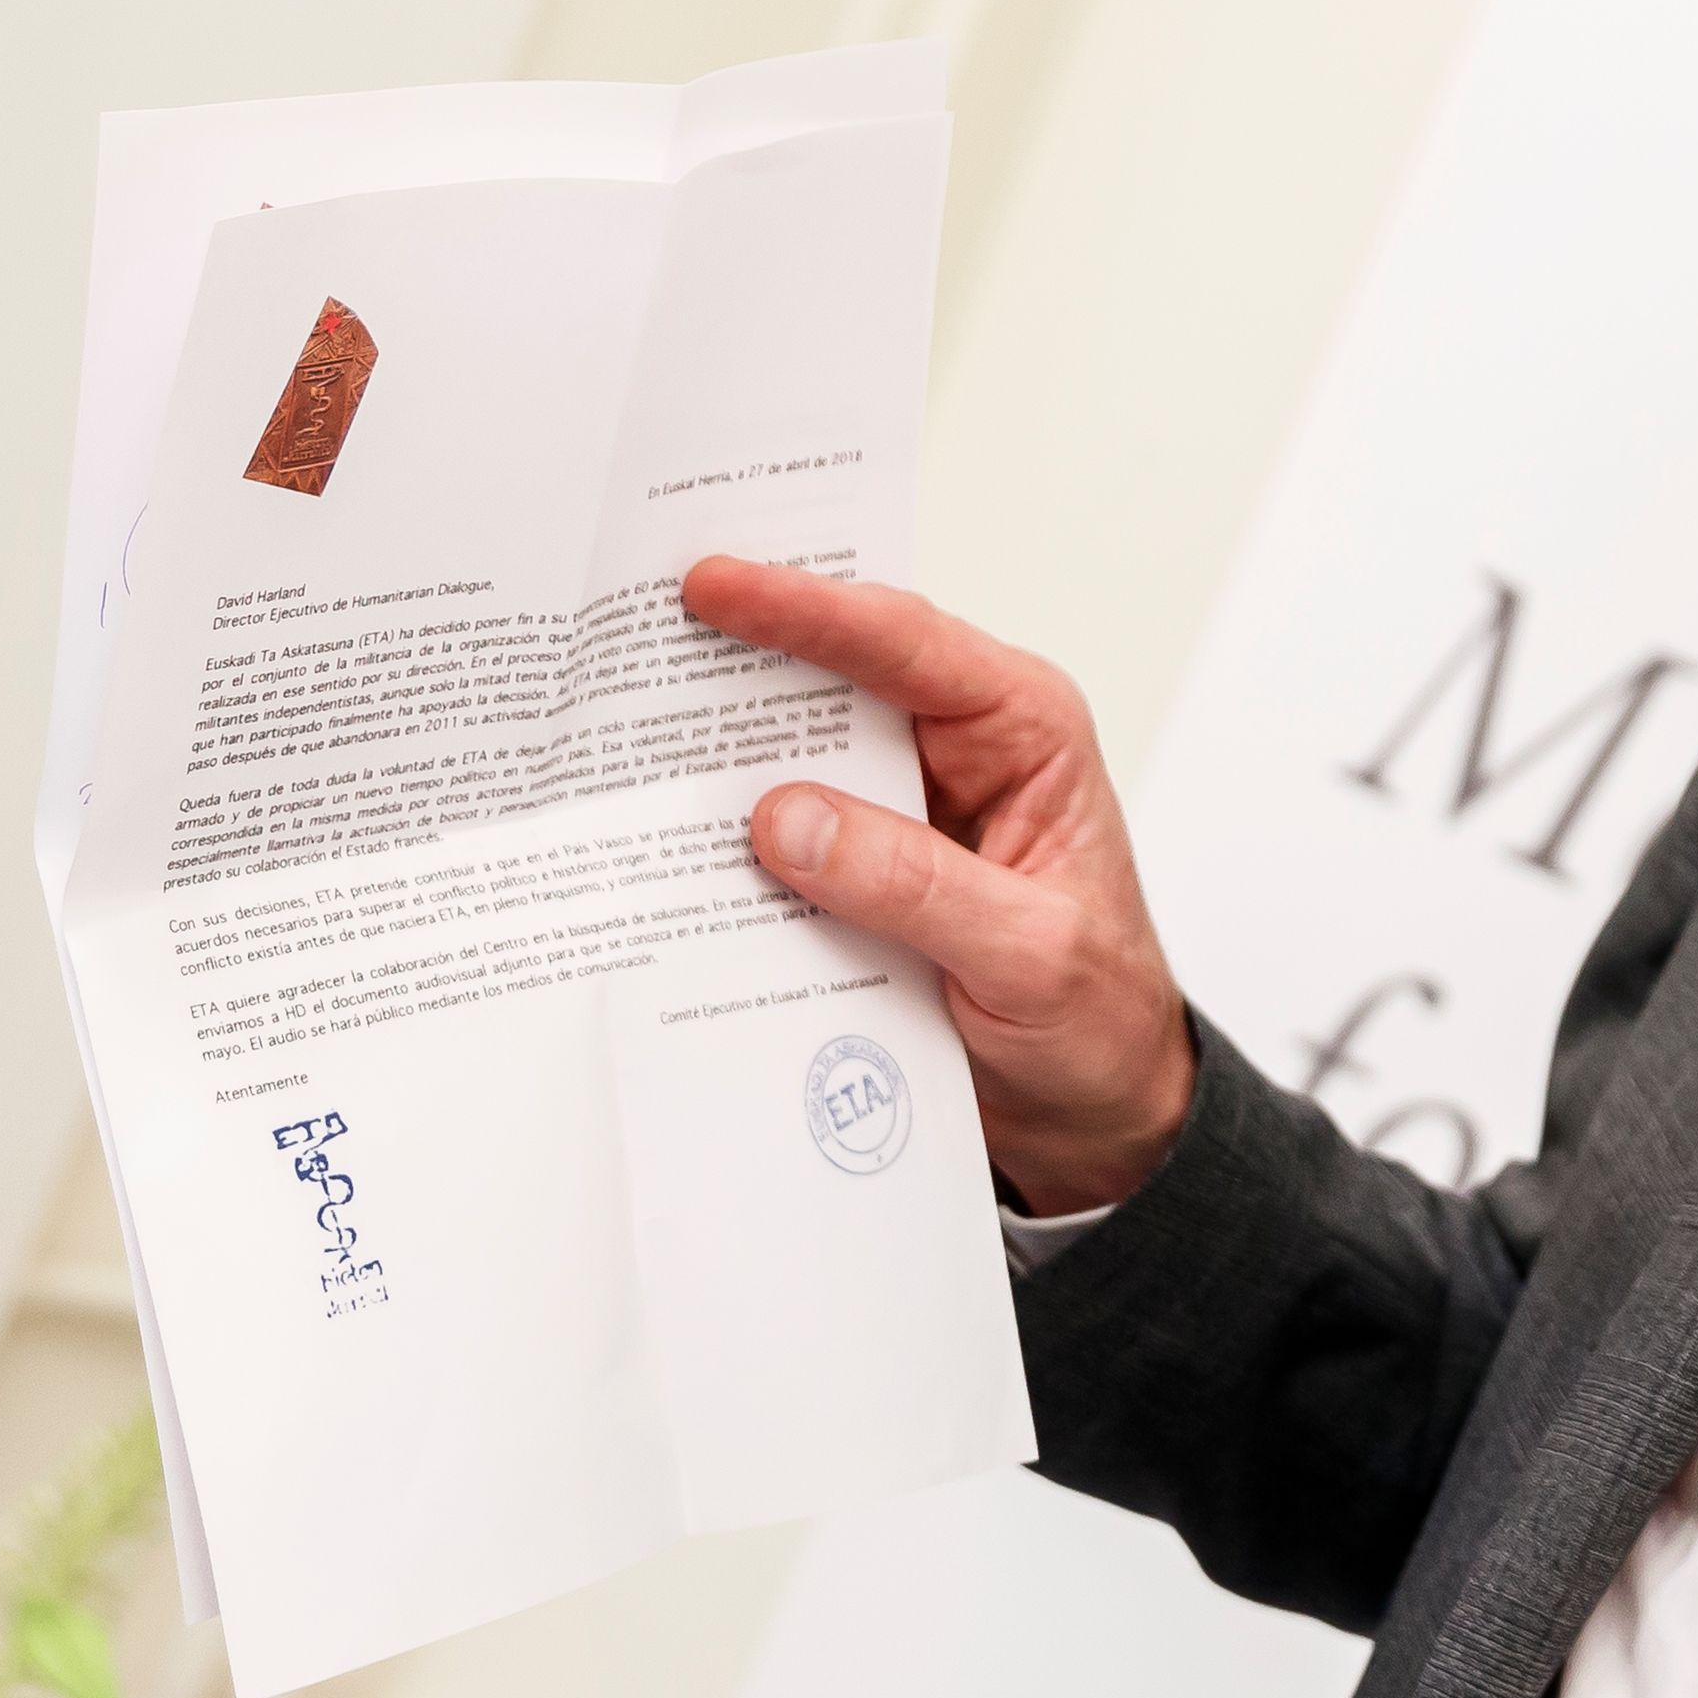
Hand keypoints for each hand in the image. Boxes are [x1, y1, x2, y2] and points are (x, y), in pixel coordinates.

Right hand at [680, 557, 1195, 1213]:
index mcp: (1024, 731)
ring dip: (708, 744)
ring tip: (599, 716)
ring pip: (788, 750)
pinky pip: (772, 835)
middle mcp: (957, 751)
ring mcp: (896, 810)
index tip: (711, 586)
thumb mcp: (1028, 954)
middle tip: (624, 619)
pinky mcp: (853, 873)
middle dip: (735, 647)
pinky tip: (639, 832)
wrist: (1093, 1111)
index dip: (807, 608)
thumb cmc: (1098, 1017)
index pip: (908, 645)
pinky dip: (714, 833)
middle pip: (832, 674)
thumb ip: (914, 884)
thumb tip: (782, 818)